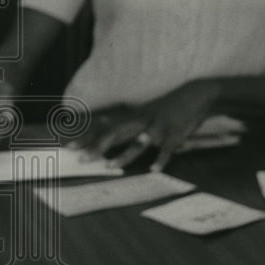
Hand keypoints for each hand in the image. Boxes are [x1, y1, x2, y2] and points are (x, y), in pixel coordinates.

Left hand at [71, 80, 220, 171]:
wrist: (195, 95)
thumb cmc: (165, 108)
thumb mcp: (143, 112)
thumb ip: (126, 121)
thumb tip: (103, 123)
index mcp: (133, 117)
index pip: (105, 128)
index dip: (87, 138)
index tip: (69, 147)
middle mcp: (141, 120)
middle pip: (115, 134)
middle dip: (98, 147)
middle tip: (83, 160)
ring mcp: (157, 126)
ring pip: (138, 141)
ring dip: (124, 154)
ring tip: (110, 167)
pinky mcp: (174, 133)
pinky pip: (167, 148)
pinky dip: (161, 158)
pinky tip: (154, 169)